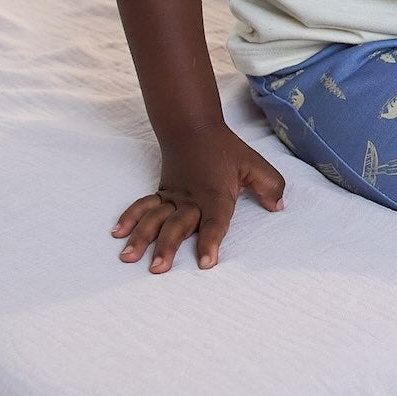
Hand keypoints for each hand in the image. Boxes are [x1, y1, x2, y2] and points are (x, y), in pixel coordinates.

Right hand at [112, 125, 285, 272]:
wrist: (193, 127)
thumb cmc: (227, 150)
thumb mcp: (255, 164)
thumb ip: (271, 186)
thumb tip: (278, 207)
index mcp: (216, 195)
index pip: (214, 222)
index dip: (210, 242)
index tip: (206, 263)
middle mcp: (191, 199)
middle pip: (178, 225)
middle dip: (167, 247)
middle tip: (158, 269)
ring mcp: (173, 196)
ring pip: (155, 218)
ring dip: (141, 238)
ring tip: (128, 257)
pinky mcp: (162, 193)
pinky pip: (143, 206)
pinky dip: (129, 218)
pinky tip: (118, 234)